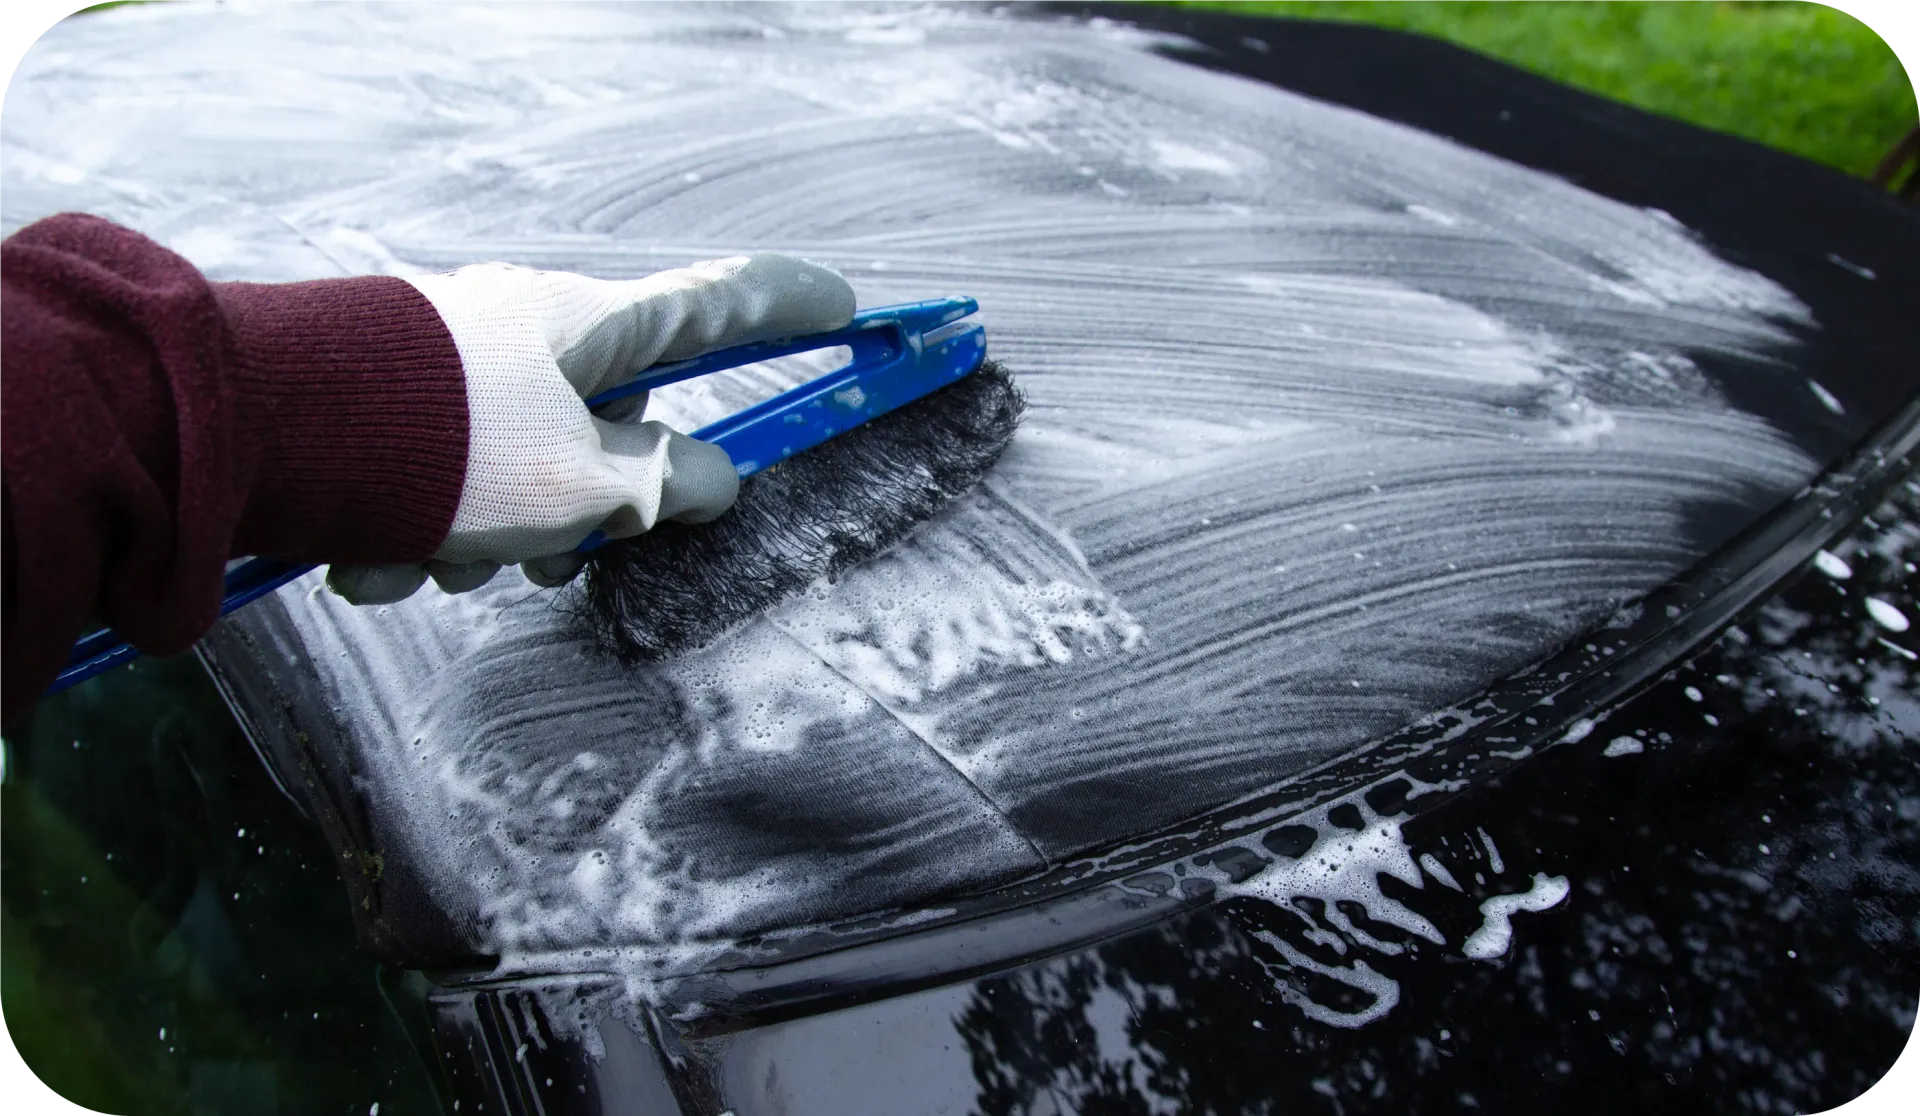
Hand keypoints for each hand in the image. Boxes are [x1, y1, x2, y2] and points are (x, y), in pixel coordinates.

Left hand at [326, 254, 854, 604]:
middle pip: (610, 420)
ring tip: (432, 565)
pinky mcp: (395, 393)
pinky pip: (447, 472)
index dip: (794, 307)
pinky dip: (424, 525)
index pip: (724, 302)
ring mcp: (461, 357)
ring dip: (488, 536)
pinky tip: (373, 553)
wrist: (259, 432)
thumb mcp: (579, 489)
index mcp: (595, 329)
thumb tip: (710, 481)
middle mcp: (533, 328)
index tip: (847, 308)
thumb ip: (664, 489)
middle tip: (541, 561)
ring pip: (521, 463)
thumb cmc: (438, 451)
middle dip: (579, 508)